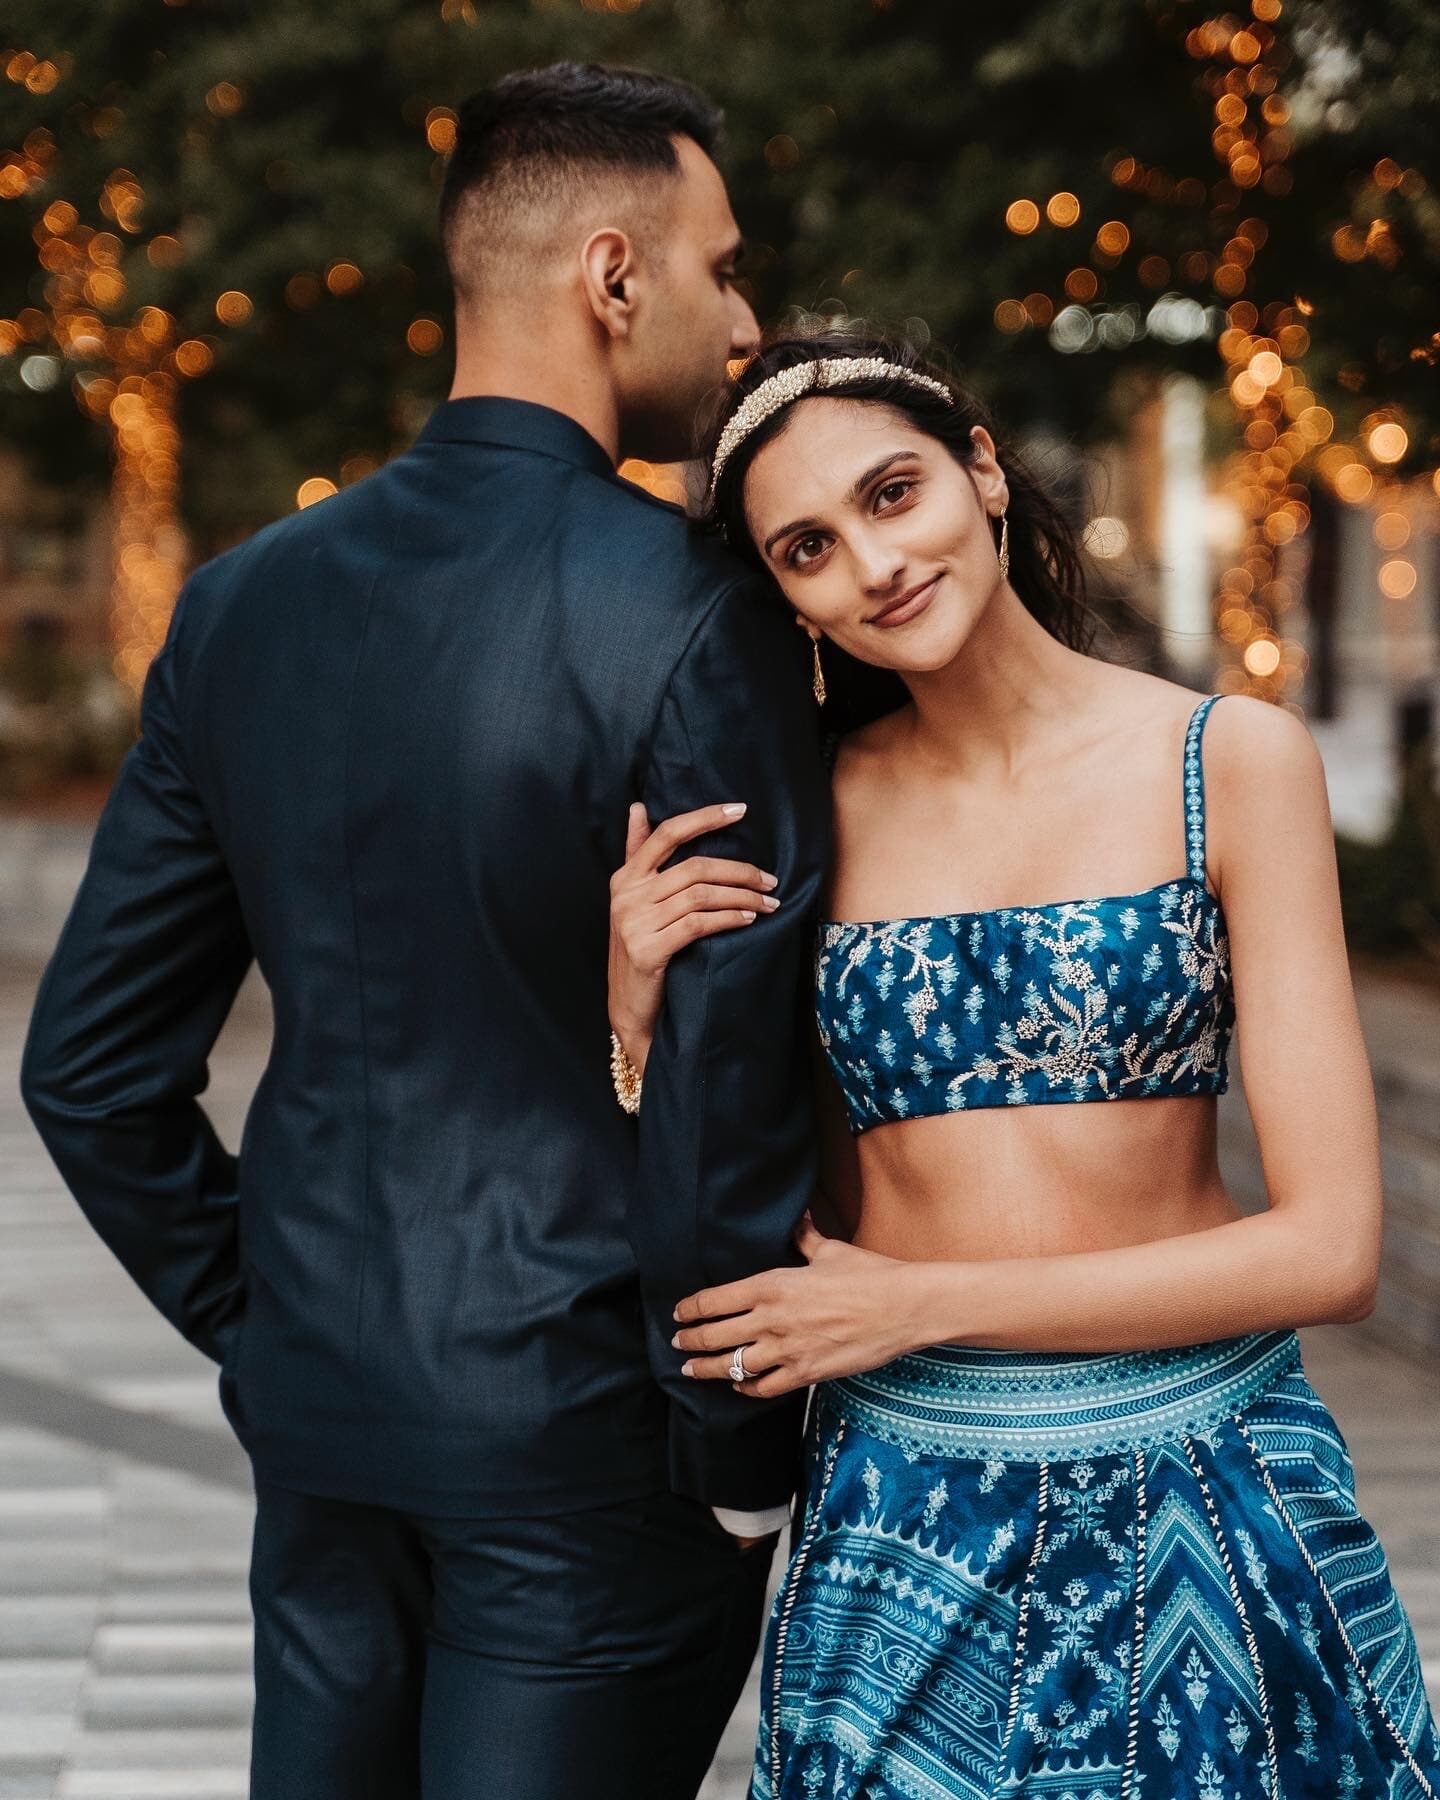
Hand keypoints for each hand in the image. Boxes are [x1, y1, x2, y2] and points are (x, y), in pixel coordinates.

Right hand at [607, 800, 779, 1072]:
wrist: (629, 1007)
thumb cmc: (641, 948)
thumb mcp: (634, 901)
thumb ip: (638, 854)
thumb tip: (638, 807)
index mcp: (625, 878)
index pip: (666, 834)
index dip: (704, 818)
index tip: (740, 810)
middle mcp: (627, 896)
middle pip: (694, 867)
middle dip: (739, 870)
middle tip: (769, 879)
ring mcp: (635, 923)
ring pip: (700, 895)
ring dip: (741, 897)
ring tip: (768, 902)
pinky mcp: (648, 950)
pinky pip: (698, 924)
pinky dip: (728, 918)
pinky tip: (748, 919)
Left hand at [672, 1216, 919, 1397]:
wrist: (902, 1307)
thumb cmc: (868, 1275)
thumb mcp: (830, 1250)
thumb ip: (804, 1237)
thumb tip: (798, 1217)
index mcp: (772, 1285)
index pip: (716, 1299)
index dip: (692, 1308)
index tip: (680, 1312)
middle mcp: (773, 1319)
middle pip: (716, 1336)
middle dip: (690, 1340)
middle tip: (677, 1342)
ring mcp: (788, 1350)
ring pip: (733, 1367)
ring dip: (709, 1369)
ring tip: (692, 1370)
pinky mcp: (807, 1373)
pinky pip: (765, 1388)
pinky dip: (747, 1389)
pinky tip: (740, 1387)